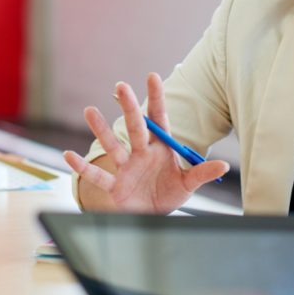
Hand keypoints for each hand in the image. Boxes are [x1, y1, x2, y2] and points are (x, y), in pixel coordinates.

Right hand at [64, 73, 228, 212]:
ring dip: (101, 130)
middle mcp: (140, 153)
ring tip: (88, 110)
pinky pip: (98, 177)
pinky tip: (68, 154)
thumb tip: (225, 165)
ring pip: (113, 146)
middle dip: (128, 107)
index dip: (155, 98)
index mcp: (160, 148)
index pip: (158, 119)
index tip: (152, 76)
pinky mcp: (114, 187)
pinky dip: (82, 168)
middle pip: (135, 127)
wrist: (152, 218)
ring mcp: (126, 168)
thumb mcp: (188, 185)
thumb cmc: (168, 194)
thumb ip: (202, 173)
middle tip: (121, 86)